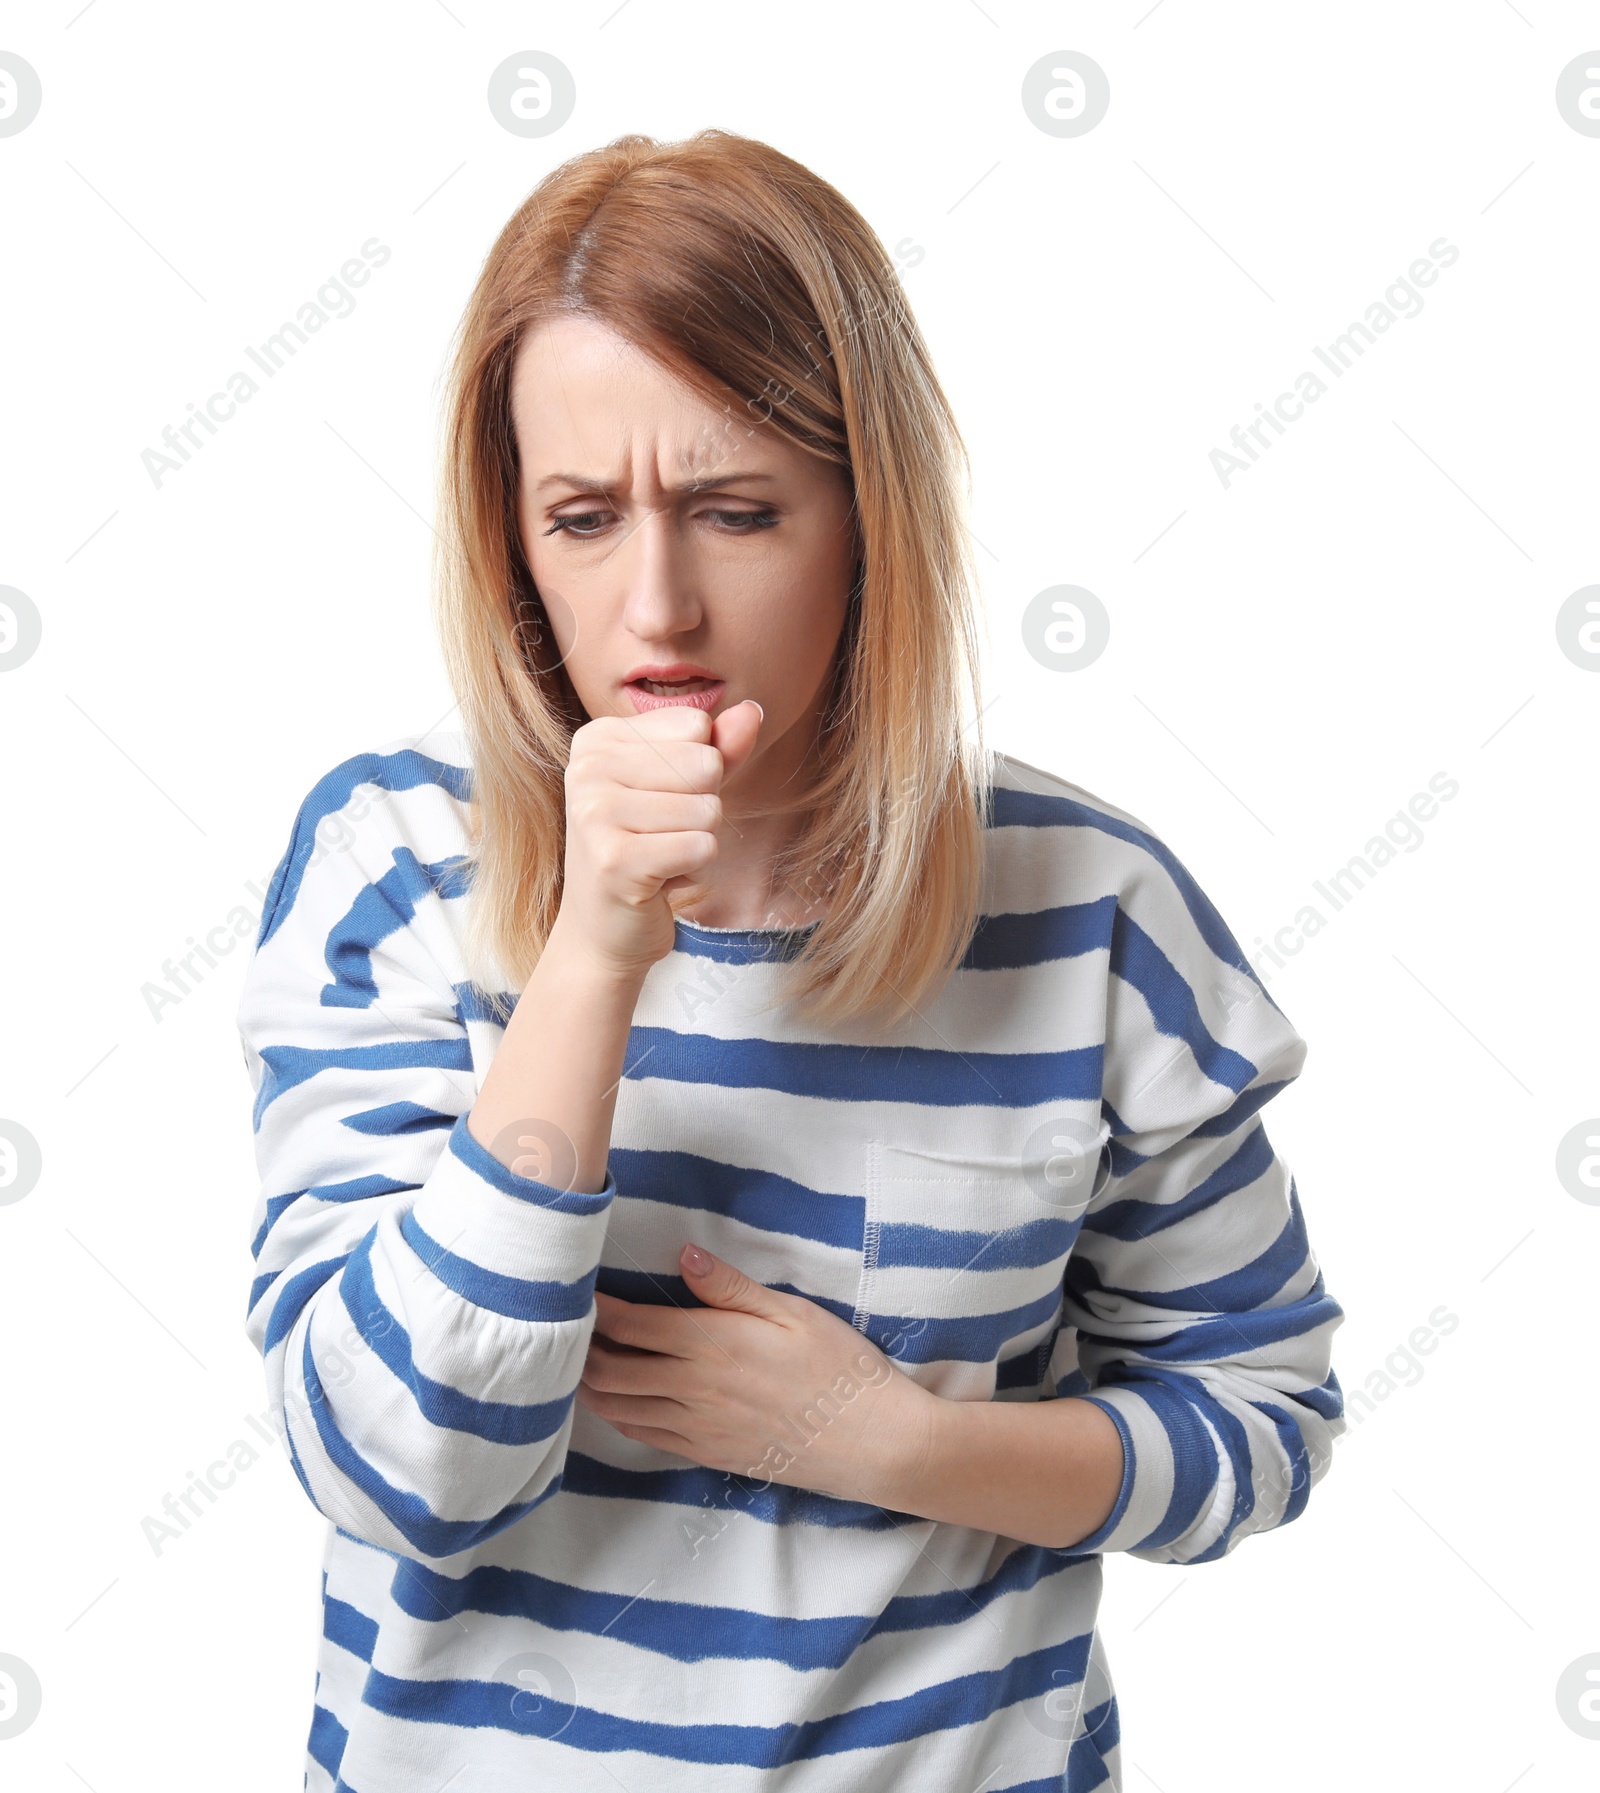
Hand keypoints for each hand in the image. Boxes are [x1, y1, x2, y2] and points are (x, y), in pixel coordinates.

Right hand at [552, 700, 763, 978]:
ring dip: (697, 841)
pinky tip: (659, 879)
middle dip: (702, 807)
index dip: (700, 771)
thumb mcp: (685, 788)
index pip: (698, 727)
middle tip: (663, 834)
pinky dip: (694, 867)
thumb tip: (754, 710)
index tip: (660, 801)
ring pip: (708, 809)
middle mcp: (588, 767)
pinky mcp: (614, 861)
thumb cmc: (649, 847)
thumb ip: (720, 747)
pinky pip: (702, 846)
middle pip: (706, 764)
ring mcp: (594, 813)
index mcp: (599, 737)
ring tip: (660, 856)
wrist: (605, 927)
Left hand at [575, 1243, 935, 1504]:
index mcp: (711, 1346)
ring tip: (572, 1364)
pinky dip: (617, 1417)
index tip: (575, 1290)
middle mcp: (692, 1389)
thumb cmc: (839, 1368)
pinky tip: (612, 1403)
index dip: (596, 1308)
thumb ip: (732, 1287)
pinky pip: (645, 1436)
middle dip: (580, 1350)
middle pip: (611, 1371)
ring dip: (589, 1386)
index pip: (630, 1325)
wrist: (869, 1442)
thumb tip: (685, 1255)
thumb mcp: (793, 1313)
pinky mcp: (707, 1453)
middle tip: (561, 1328)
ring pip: (619, 1408)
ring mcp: (697, 1428)